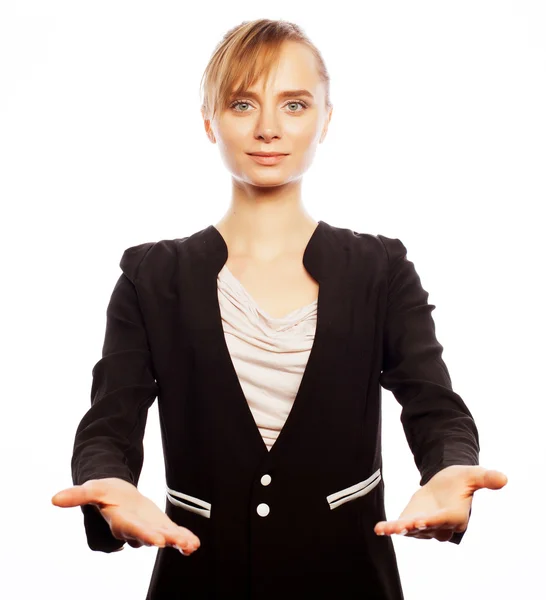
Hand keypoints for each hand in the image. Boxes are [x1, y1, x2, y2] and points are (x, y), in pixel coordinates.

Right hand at [51, 477, 200, 554]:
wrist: (117, 493)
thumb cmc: (104, 491)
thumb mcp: (92, 488)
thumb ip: (77, 495)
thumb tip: (54, 498)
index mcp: (120, 520)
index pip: (131, 529)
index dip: (142, 534)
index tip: (155, 539)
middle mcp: (135, 529)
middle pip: (148, 535)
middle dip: (161, 539)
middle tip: (172, 542)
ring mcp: (149, 528)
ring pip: (163, 537)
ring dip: (177, 541)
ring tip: (190, 545)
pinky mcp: (160, 525)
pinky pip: (172, 534)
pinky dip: (183, 539)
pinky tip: (193, 544)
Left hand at [374, 465, 507, 541]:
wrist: (446, 483)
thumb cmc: (460, 479)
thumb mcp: (472, 474)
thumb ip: (485, 478)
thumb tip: (503, 478)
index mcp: (456, 516)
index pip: (444, 520)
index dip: (433, 521)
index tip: (421, 520)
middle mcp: (441, 526)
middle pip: (426, 529)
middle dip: (415, 528)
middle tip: (403, 526)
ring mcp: (425, 526)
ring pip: (412, 530)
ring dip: (399, 529)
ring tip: (387, 528)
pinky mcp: (412, 522)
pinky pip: (400, 527)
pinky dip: (390, 529)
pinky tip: (379, 529)